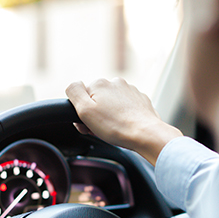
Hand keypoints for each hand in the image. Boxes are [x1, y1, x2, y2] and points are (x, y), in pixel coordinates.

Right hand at [66, 78, 181, 165]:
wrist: (146, 134)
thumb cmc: (116, 126)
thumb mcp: (85, 110)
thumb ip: (74, 92)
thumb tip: (72, 85)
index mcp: (100, 84)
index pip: (81, 97)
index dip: (82, 113)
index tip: (88, 125)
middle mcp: (115, 83)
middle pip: (97, 100)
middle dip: (96, 115)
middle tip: (100, 130)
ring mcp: (130, 91)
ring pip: (112, 105)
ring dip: (109, 116)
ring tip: (114, 130)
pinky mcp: (140, 101)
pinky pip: (126, 108)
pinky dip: (123, 117)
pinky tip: (124, 127)